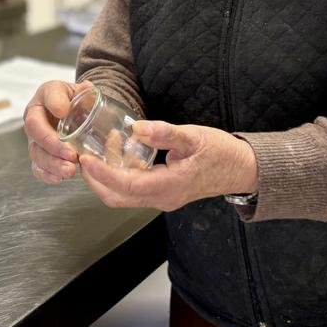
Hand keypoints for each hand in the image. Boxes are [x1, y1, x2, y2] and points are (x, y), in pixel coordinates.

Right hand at [25, 79, 94, 184]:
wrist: (78, 108)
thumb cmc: (76, 98)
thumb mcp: (79, 89)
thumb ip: (83, 90)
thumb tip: (85, 90)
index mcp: (41, 102)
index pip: (39, 113)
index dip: (50, 124)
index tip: (66, 127)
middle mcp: (34, 121)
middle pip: (36, 138)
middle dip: (53, 149)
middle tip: (72, 156)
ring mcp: (35, 140)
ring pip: (37, 155)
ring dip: (53, 165)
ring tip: (70, 171)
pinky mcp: (41, 155)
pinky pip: (38, 168)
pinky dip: (47, 175)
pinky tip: (59, 179)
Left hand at [79, 120, 257, 211]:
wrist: (243, 170)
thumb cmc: (223, 153)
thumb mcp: (195, 137)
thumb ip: (165, 133)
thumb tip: (137, 128)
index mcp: (169, 186)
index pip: (126, 185)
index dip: (102, 173)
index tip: (86, 159)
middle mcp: (162, 198)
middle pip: (116, 197)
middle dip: (95, 179)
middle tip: (83, 155)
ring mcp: (162, 198)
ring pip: (122, 195)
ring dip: (105, 176)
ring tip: (99, 148)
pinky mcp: (162, 193)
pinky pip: (132, 189)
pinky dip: (118, 174)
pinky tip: (118, 151)